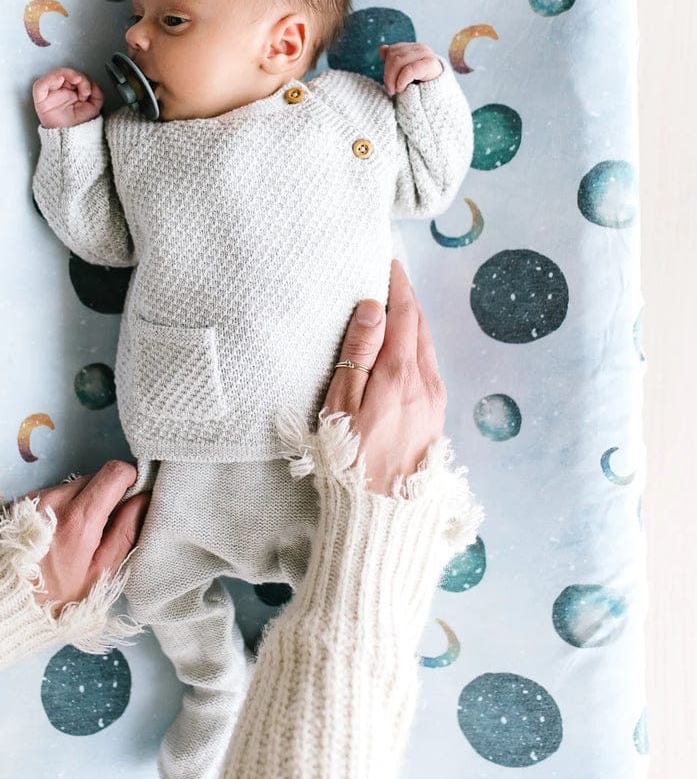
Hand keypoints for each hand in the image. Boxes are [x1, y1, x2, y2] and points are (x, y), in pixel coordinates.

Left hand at [22, 460, 151, 611]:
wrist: (2, 605)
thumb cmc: (56, 598)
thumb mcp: (100, 573)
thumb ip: (126, 532)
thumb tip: (145, 498)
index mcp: (78, 519)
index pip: (115, 472)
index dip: (130, 480)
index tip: (131, 497)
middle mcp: (53, 500)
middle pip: (95, 476)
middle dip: (105, 495)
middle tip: (102, 527)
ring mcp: (33, 498)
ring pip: (74, 484)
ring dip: (82, 501)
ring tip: (74, 536)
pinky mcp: (19, 502)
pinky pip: (53, 493)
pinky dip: (61, 507)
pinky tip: (55, 535)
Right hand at [33, 67, 104, 128]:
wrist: (71, 140)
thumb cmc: (78, 126)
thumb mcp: (94, 108)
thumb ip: (97, 94)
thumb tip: (93, 84)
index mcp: (72, 92)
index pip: (76, 77)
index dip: (84, 79)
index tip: (89, 90)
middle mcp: (61, 91)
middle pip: (67, 74)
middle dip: (78, 78)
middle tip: (85, 89)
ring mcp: (51, 94)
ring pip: (55, 74)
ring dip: (68, 74)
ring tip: (77, 81)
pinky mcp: (41, 99)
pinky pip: (41, 85)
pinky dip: (51, 78)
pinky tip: (61, 79)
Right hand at [321, 259, 446, 495]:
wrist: (381, 514)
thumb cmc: (349, 458)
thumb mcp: (342, 402)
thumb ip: (359, 351)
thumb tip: (374, 306)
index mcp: (401, 373)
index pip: (404, 313)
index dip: (397, 285)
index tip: (389, 263)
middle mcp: (427, 382)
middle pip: (420, 327)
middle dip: (407, 300)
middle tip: (391, 278)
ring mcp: (436, 401)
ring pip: (427, 348)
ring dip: (413, 323)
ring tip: (396, 308)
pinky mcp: (436, 418)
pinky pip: (429, 368)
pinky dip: (417, 347)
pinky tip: (404, 349)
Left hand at [378, 42, 444, 95]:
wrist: (439, 98)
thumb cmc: (420, 87)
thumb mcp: (404, 73)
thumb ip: (394, 61)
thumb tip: (382, 49)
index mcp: (413, 48)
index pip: (392, 51)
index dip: (386, 67)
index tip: (389, 84)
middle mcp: (420, 48)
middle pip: (394, 55)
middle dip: (388, 75)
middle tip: (390, 90)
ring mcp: (426, 54)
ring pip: (399, 61)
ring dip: (393, 79)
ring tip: (396, 90)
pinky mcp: (431, 63)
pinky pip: (409, 69)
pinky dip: (402, 80)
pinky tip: (401, 88)